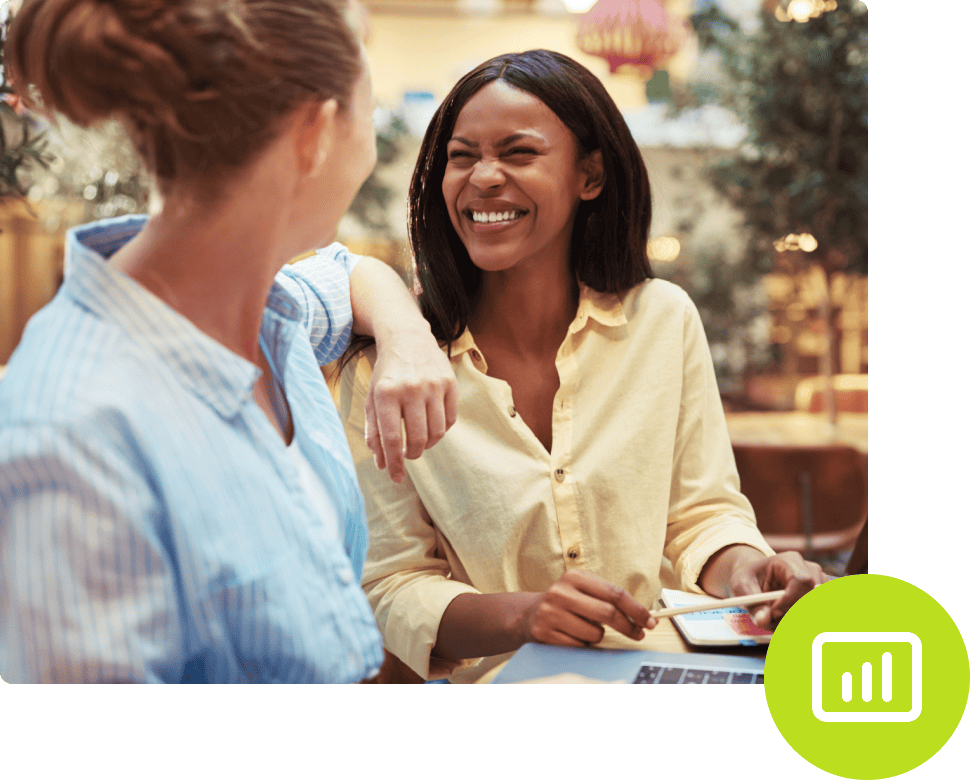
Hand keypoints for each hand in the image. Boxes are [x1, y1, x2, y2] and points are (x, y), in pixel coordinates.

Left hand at [366, 325, 456, 482]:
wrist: (408, 339)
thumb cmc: (387, 374)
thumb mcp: (373, 399)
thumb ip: (375, 432)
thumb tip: (382, 464)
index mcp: (386, 393)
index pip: (393, 438)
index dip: (395, 463)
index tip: (396, 478)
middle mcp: (411, 389)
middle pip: (418, 438)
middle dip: (413, 454)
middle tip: (409, 455)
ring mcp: (433, 385)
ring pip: (437, 432)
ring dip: (428, 444)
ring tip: (420, 441)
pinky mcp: (450, 383)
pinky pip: (450, 420)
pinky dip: (441, 430)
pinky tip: (431, 426)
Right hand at [518, 570, 655, 648]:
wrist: (530, 614)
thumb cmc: (567, 602)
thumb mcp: (584, 590)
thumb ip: (610, 598)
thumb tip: (644, 617)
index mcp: (574, 576)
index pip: (614, 593)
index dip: (637, 609)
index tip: (650, 621)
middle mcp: (560, 592)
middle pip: (608, 613)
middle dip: (628, 627)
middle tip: (638, 633)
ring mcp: (550, 613)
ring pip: (595, 634)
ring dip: (598, 636)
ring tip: (585, 628)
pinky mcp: (544, 633)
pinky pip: (580, 646)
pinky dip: (583, 645)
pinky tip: (572, 635)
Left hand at [728, 550, 827, 629]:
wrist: (757, 578)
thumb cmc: (750, 578)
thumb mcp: (743, 586)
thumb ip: (753, 604)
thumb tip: (763, 621)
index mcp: (789, 561)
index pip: (801, 580)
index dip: (790, 600)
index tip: (773, 614)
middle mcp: (809, 570)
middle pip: (812, 597)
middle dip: (791, 615)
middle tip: (771, 624)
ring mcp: (819, 584)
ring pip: (815, 609)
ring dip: (794, 622)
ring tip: (773, 622)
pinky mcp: (821, 598)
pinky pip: (816, 616)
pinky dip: (799, 625)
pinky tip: (783, 623)